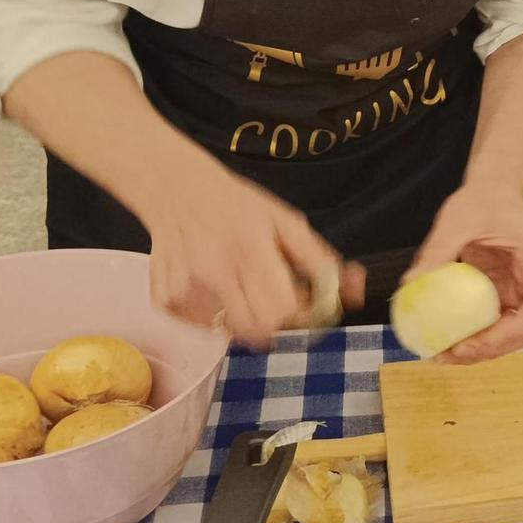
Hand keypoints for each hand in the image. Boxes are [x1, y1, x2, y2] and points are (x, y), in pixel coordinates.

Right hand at [135, 155, 357, 348]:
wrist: (176, 190)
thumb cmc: (237, 205)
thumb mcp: (286, 222)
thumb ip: (321, 261)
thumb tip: (355, 293)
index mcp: (250, 249)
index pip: (284, 311)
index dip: (300, 314)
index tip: (302, 302)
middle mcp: (215, 272)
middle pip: (259, 331)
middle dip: (276, 324)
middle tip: (275, 301)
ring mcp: (187, 290)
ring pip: (231, 332)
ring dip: (246, 318)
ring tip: (241, 285)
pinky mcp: (167, 302)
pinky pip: (204, 327)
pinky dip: (216, 315)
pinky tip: (213, 285)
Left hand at [410, 182, 522, 363]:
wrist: (492, 193)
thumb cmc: (484, 200)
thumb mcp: (460, 217)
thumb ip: (439, 247)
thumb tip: (412, 281)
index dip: (514, 331)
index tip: (475, 341)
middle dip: (493, 349)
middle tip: (451, 354)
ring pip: (514, 335)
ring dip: (483, 350)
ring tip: (443, 355)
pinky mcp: (508, 298)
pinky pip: (495, 325)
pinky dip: (474, 338)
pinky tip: (446, 341)